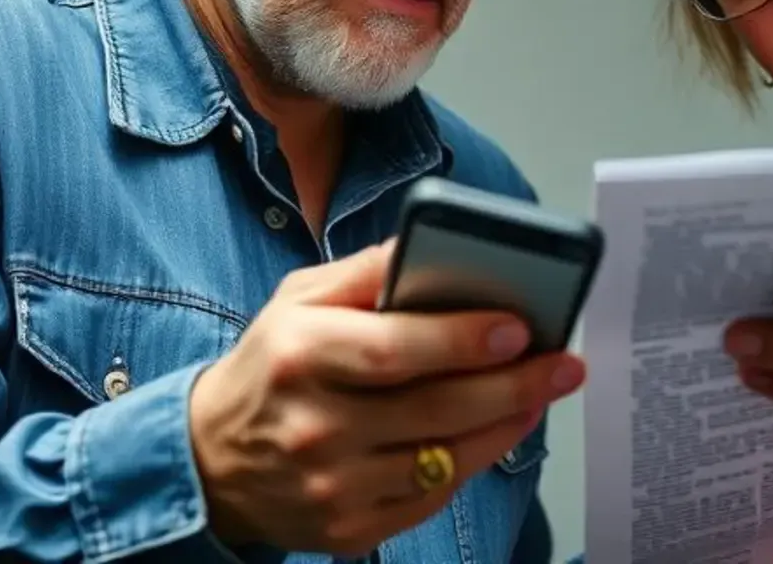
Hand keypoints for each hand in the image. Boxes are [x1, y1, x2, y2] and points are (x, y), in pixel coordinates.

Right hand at [189, 241, 584, 555]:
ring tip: (543, 391)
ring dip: (506, 423)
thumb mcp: (297, 300)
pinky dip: (474, 460)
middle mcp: (315, 426)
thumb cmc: (270, 367)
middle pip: (435, 408)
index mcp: (300, 356)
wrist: (209, 461)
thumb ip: (365, 270)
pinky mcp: (349, 528)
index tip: (519, 326)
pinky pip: (431, 495)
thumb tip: (432, 244)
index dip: (462, 340)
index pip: (393, 350)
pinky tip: (499, 429)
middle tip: (563, 363)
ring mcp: (332, 486)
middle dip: (513, 384)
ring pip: (444, 457)